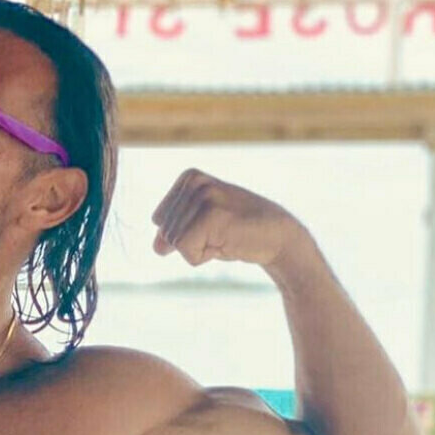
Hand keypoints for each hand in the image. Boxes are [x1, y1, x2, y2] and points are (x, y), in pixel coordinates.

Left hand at [151, 170, 305, 268]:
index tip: (211, 226)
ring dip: (199, 250)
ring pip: (174, 243)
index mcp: (189, 177)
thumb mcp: (199, 229)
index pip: (158, 220)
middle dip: (190, 243)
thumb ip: (172, 234)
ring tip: (225, 237)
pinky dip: (202, 257)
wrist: (278, 236)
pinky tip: (225, 243)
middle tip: (221, 233)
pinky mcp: (211, 215)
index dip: (183, 233)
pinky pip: (186, 251)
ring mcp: (204, 196)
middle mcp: (194, 182)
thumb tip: (156, 247)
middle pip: (165, 232)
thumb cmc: (237, 232)